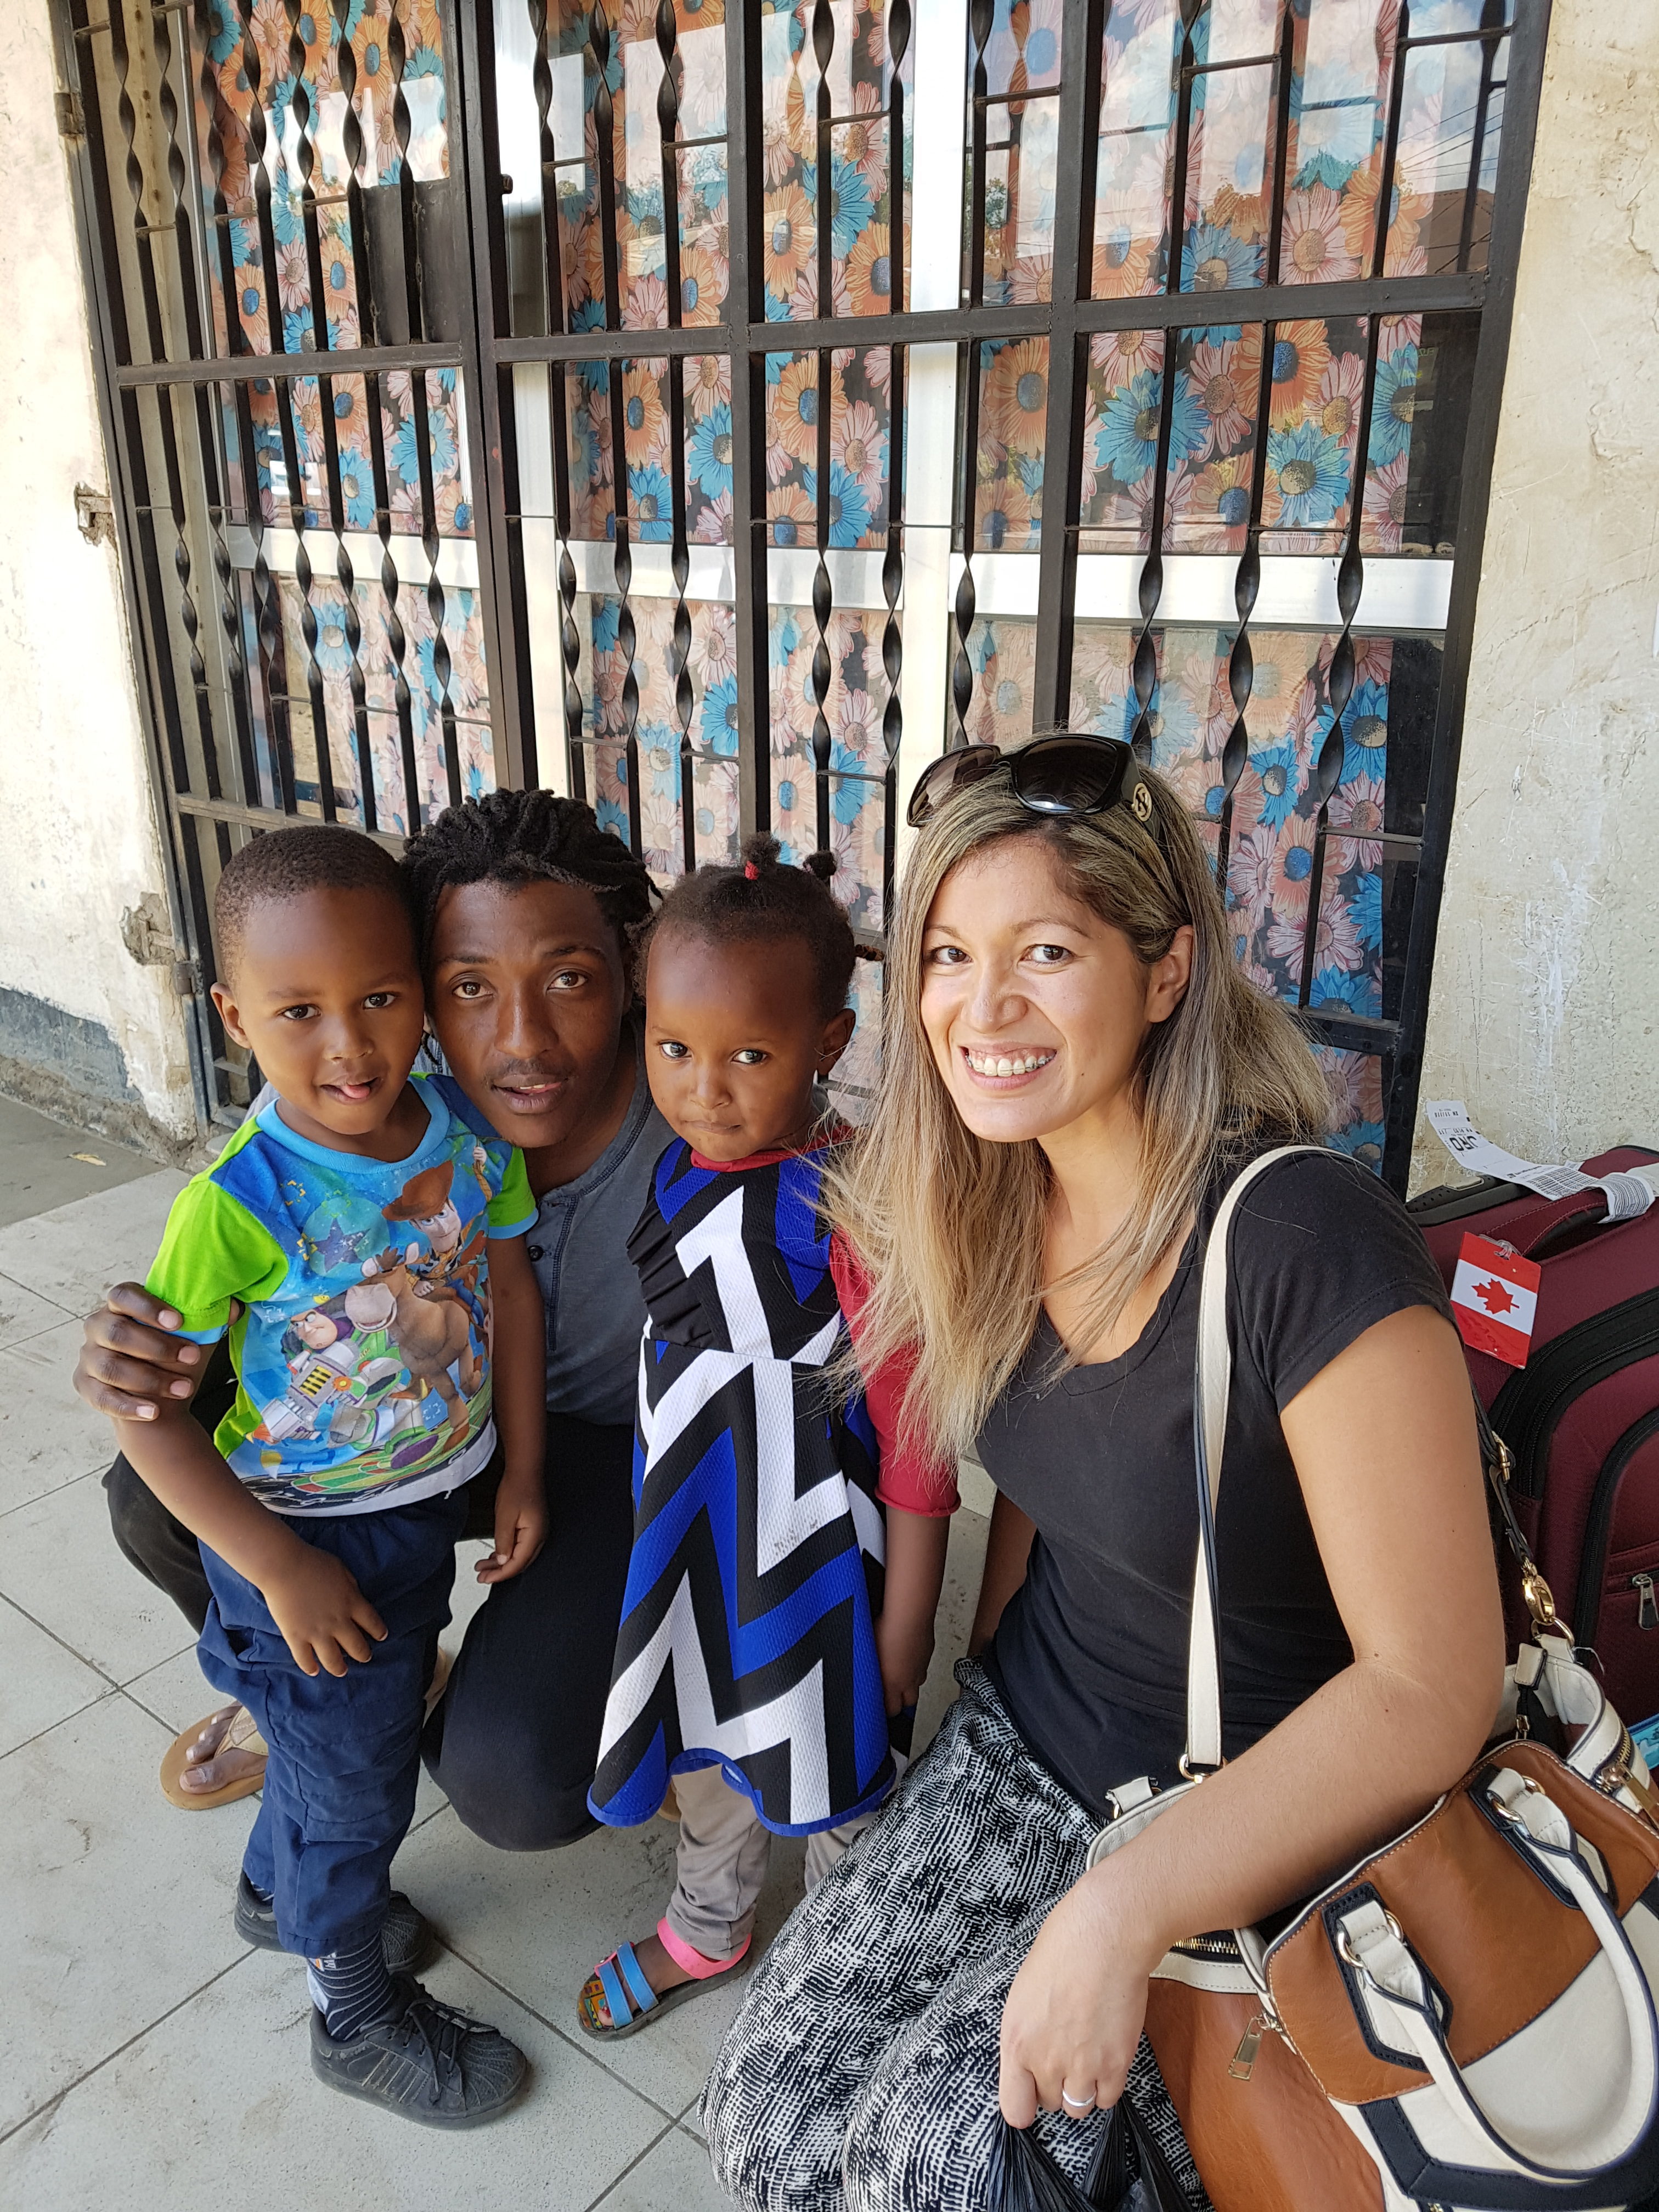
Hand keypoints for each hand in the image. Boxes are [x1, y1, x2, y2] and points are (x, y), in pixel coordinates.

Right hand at [74, 1284, 233, 1419]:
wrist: (159, 1395)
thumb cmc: (173, 1356)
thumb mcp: (193, 1336)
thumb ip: (209, 1318)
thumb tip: (234, 1307)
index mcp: (120, 1305)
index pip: (123, 1295)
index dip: (148, 1307)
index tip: (179, 1321)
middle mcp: (98, 1327)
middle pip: (117, 1333)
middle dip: (157, 1347)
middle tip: (192, 1358)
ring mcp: (89, 1358)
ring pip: (112, 1367)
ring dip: (150, 1380)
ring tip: (185, 1389)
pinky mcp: (85, 1386)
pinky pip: (102, 1398)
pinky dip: (129, 1406)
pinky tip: (152, 1412)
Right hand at [261, 1546, 387, 1676]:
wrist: (284, 1567)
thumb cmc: (314, 1562)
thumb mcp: (342, 1570)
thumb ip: (351, 1587)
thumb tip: (354, 1597)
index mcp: (352, 1602)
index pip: (372, 1622)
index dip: (379, 1631)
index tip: (381, 1637)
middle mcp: (338, 1622)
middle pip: (357, 1646)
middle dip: (363, 1654)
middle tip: (365, 1658)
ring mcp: (317, 1632)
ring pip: (333, 1660)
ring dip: (340, 1668)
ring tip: (342, 1671)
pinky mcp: (296, 1637)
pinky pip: (304, 1659)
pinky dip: (309, 1667)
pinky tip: (314, 1671)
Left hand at [477, 1471, 547, 1584]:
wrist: (524, 1471)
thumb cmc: (517, 1488)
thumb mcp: (505, 1517)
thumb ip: (504, 1542)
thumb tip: (503, 1562)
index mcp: (535, 1535)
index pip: (517, 1564)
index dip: (500, 1574)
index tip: (485, 1578)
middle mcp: (539, 1537)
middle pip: (519, 1563)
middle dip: (499, 1572)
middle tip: (481, 1576)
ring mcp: (537, 1532)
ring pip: (519, 1556)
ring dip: (501, 1563)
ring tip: (483, 1567)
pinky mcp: (531, 1528)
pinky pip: (520, 1547)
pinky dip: (506, 1553)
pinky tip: (494, 1556)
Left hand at [874, 1606, 934, 1717]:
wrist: (909, 1615)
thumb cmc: (885, 1631)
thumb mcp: (867, 1653)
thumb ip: (867, 1669)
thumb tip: (862, 1674)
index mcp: (892, 1684)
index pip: (892, 1710)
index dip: (886, 1709)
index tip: (879, 1704)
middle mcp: (909, 1680)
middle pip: (909, 1703)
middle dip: (900, 1701)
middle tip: (890, 1693)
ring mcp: (921, 1667)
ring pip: (918, 1684)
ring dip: (909, 1683)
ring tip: (899, 1673)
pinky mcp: (927, 1653)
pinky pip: (923, 1666)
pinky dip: (916, 1666)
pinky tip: (907, 1656)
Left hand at [998, 1861, 1163, 2127]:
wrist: (1105, 1935)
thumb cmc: (1063, 1948)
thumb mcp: (1024, 1992)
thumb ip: (1026, 2034)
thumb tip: (1031, 2058)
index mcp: (1016, 2040)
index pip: (1014, 2107)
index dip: (1024, 2101)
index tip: (1031, 2091)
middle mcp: (1045, 2060)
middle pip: (1049, 2104)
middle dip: (1055, 2084)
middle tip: (1064, 2055)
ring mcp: (1082, 2065)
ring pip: (1079, 2107)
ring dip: (1082, 2088)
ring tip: (1086, 2057)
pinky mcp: (1115, 2063)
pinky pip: (1108, 2098)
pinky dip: (1107, 2084)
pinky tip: (1106, 2056)